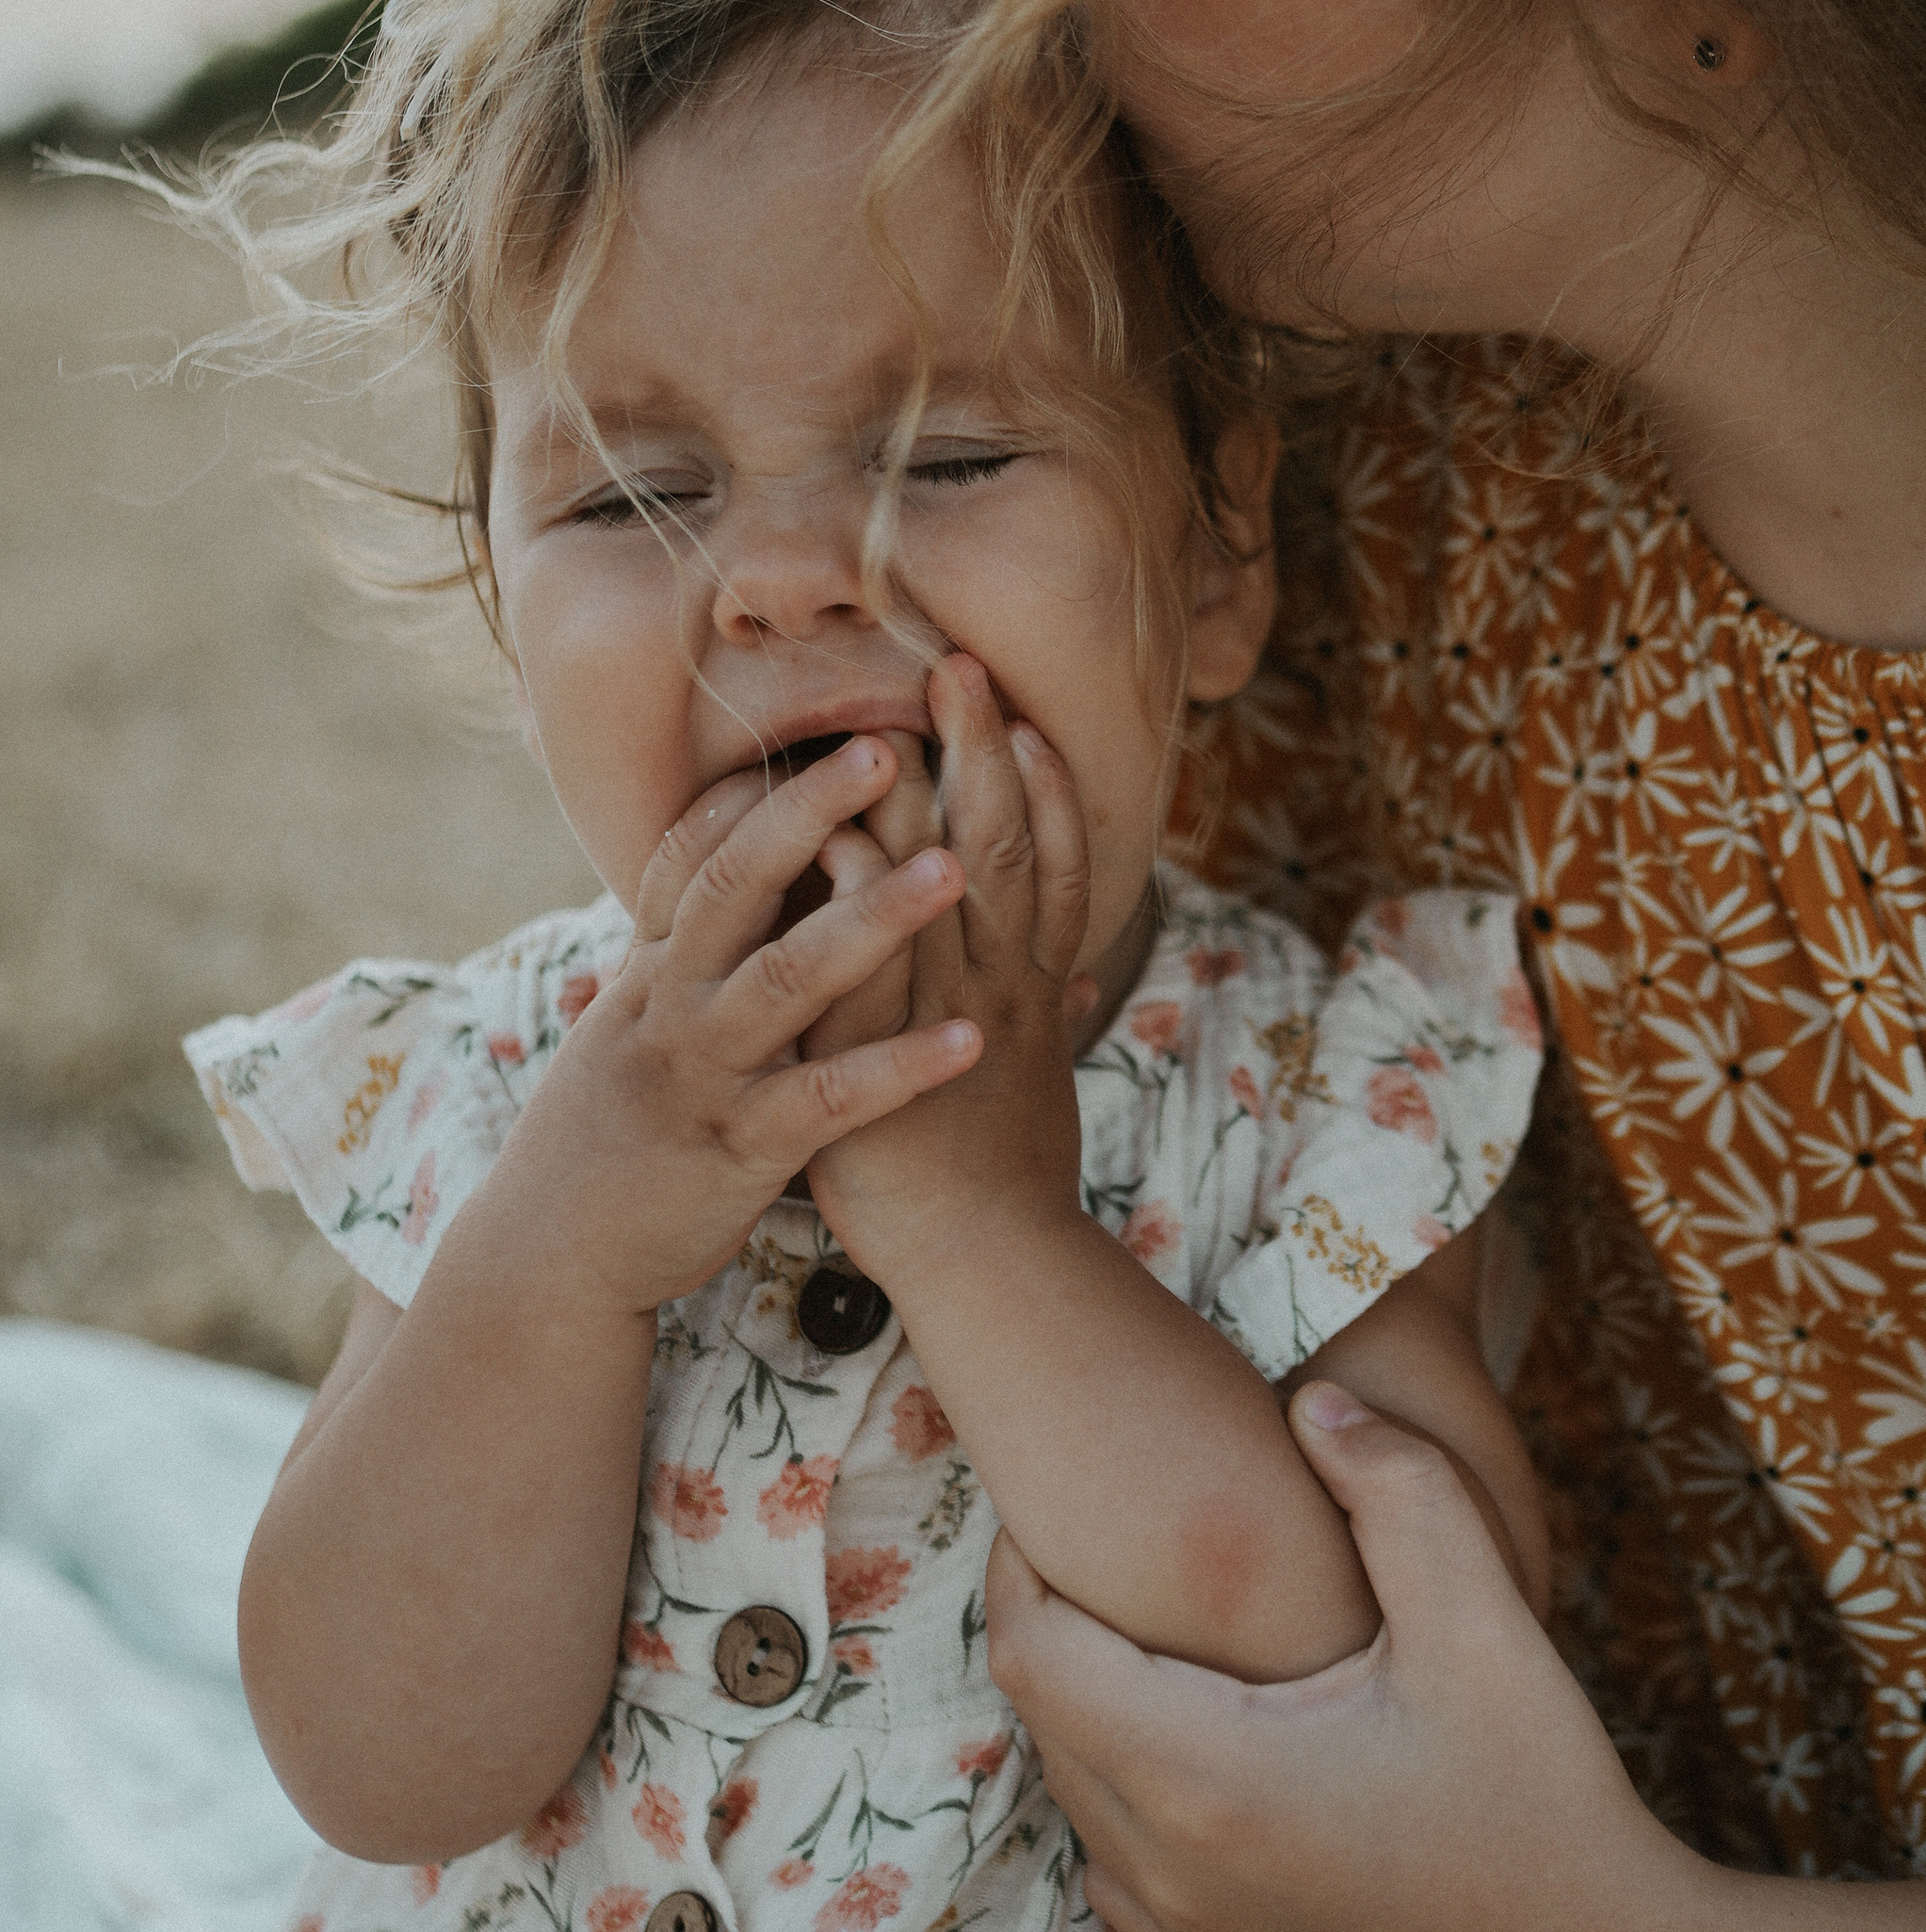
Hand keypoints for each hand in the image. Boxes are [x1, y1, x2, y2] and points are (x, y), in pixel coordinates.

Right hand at [501, 734, 977, 1313]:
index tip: (828, 729)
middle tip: (890, 749)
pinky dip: (898, 1069)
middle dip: (812, 814)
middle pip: (736, 886)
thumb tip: (692, 890)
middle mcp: (671, 1004)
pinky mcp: (736, 1149)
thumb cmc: (602, 1139)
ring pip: (785, 979)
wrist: (548, 1259)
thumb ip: (665, 960)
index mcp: (652, 970)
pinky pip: (826, 1100)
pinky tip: (971, 1042)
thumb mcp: (623, 1032)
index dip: (756, 793)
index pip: (694, 855)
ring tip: (954, 870)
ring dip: (872, 921)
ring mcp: (701, 1073)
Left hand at [802, 653, 1091, 1285]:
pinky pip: (870, 957)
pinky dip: (855, 891)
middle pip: (1001, 848)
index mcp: (1029, 994)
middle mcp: (995, 989)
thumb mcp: (1040, 1095)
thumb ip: (1053, 1029)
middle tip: (963, 665)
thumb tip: (1086, 991)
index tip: (1030, 723)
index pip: (1048, 871)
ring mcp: (941, 1017)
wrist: (989, 1266)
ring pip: (943, 884)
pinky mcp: (881, 1055)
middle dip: (984, 752)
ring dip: (923, 791)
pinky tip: (833, 831)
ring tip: (901, 714)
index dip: (1045, 793)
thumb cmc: (1007, 1188)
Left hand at [986, 1387, 1688, 1931]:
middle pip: (1043, 1714)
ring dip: (1092, 1705)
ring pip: (1076, 1791)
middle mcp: (1164, 1870)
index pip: (1031, 1648)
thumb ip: (1398, 1487)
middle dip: (1061, 1619)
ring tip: (1160, 1625)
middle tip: (1111, 1539)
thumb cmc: (1547, 1803)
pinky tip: (1208, 1737)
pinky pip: (1117, 1861)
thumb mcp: (1485, 1621)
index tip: (1058, 1497)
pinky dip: (1127, 1787)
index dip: (1021, 1560)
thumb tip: (1315, 1399)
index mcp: (1203, 1777)